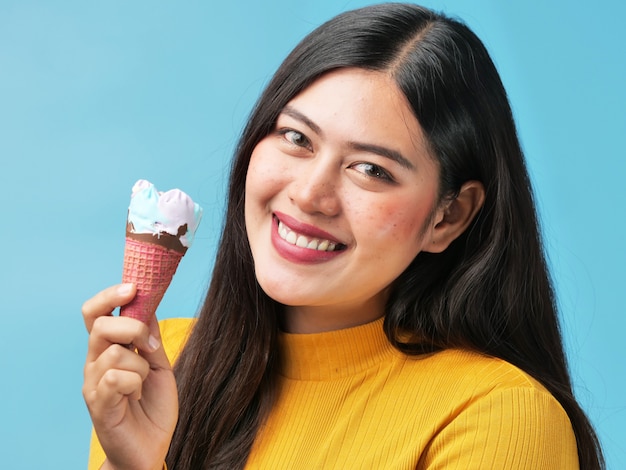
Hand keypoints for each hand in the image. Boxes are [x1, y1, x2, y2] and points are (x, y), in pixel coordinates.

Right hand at [82, 284, 177, 469]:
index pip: (95, 313)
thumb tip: (147, 306)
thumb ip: (150, 338)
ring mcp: (93, 383)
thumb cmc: (153, 406)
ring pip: (115, 352)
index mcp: (108, 349)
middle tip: (150, 347)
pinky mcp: (98, 404)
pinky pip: (117, 377)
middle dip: (133, 328)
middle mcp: (94, 362)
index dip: (111, 296)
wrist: (151, 446)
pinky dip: (136, 383)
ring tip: (143, 383)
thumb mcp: (159, 365)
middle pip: (101, 325)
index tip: (134, 287)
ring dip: (141, 365)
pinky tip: (135, 396)